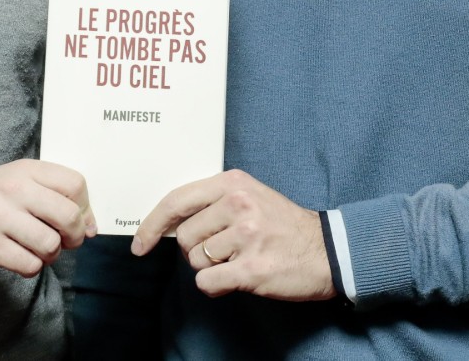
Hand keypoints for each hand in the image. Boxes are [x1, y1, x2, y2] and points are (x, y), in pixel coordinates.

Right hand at [0, 159, 96, 276]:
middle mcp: (13, 190)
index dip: (85, 207)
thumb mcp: (17, 181)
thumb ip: (54, 195)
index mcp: (24, 170)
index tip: (79, 218)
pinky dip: (32, 266)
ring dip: (51, 254)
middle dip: (75, 235)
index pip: (75, 184)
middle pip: (69, 216)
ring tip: (38, 248)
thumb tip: (91, 226)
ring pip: (52, 245)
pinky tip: (21, 257)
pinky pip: (31, 265)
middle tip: (66, 240)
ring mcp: (0, 218)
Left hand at [131, 169, 333, 300]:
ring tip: (240, 260)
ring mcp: (246, 235)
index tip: (141, 243)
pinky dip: (216, 286)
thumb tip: (168, 224)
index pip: (176, 201)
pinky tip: (237, 279)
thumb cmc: (283, 226)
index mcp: (233, 183)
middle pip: (185, 237)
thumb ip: (212, 203)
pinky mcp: (252, 267)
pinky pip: (208, 282)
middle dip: (198, 250)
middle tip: (227, 250)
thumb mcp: (250, 196)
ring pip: (196, 261)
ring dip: (212, 268)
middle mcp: (238, 204)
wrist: (327, 251)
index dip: (152, 224)